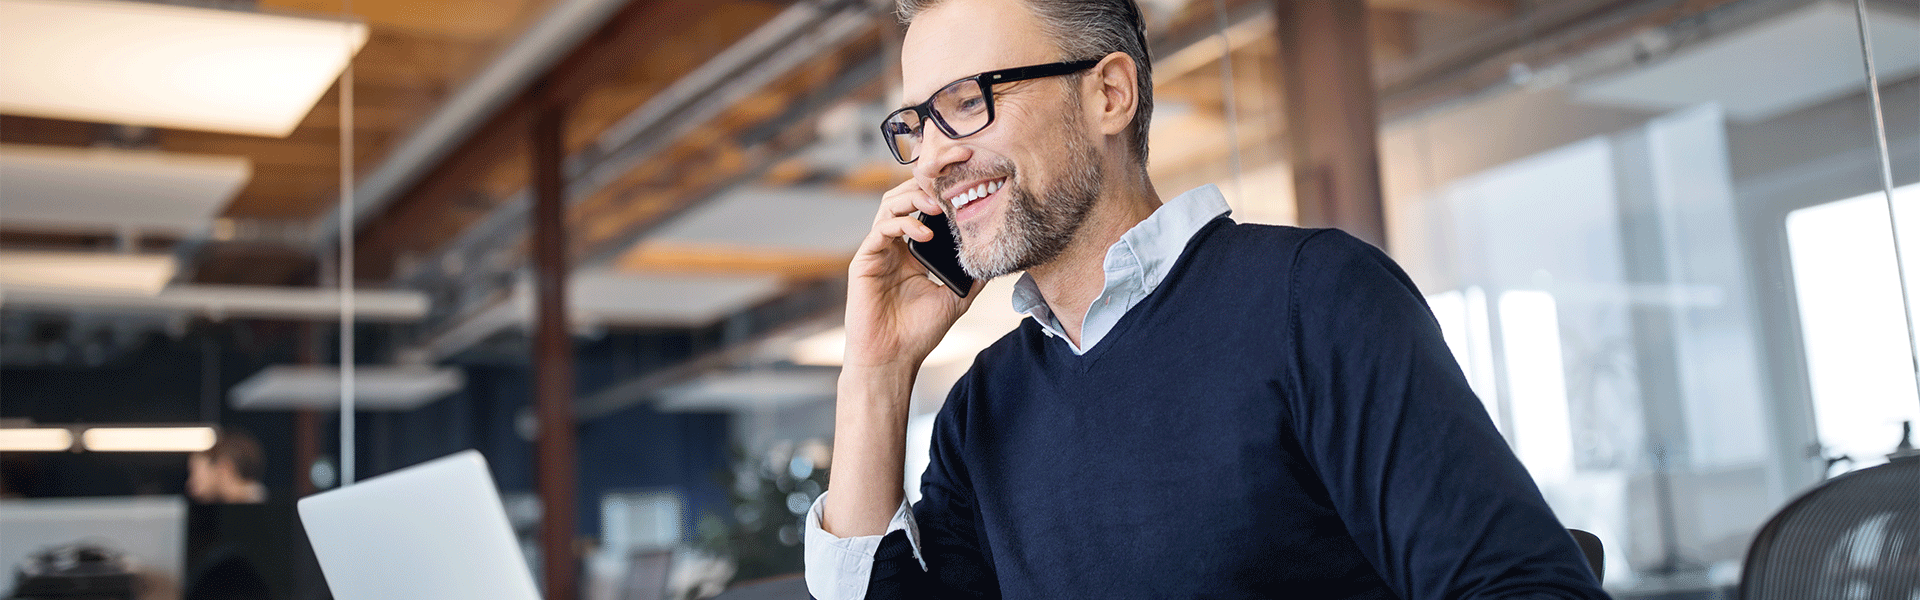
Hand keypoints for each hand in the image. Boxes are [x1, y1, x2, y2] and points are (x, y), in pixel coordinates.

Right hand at [843, 179, 983, 371]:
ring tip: (939, 205)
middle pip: (904, 198)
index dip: (940, 193)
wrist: (892, 359)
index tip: (964, 185)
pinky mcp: (864, 262)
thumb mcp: (956, 298)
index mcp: (912, 252)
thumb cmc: (918, 333)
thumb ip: (972, 276)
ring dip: (914, 199)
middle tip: (950, 185)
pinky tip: (925, 234)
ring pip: (890, 206)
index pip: (923, 209)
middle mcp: (893, 247)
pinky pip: (880, 231)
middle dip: (926, 185)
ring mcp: (878, 252)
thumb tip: (996, 257)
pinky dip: (902, 225)